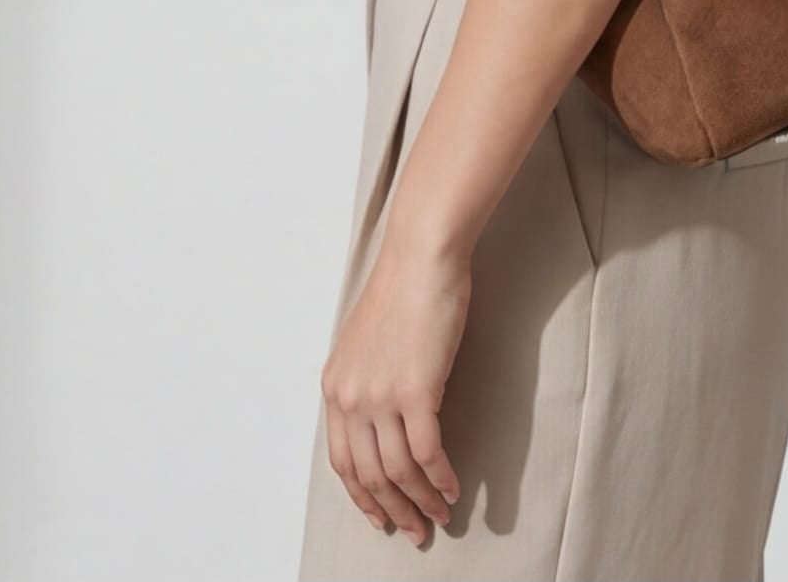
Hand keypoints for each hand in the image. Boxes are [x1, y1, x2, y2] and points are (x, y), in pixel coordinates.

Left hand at [319, 234, 469, 545]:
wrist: (421, 257)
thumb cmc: (403, 289)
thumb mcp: (366, 341)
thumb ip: (367, 381)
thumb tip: (385, 417)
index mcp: (335, 387)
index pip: (342, 462)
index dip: (363, 496)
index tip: (381, 516)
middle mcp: (351, 398)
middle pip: (369, 475)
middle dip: (393, 510)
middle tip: (414, 531)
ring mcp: (381, 397)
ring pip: (399, 470)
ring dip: (420, 501)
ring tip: (439, 515)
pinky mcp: (416, 391)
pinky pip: (427, 452)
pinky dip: (440, 478)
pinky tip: (452, 488)